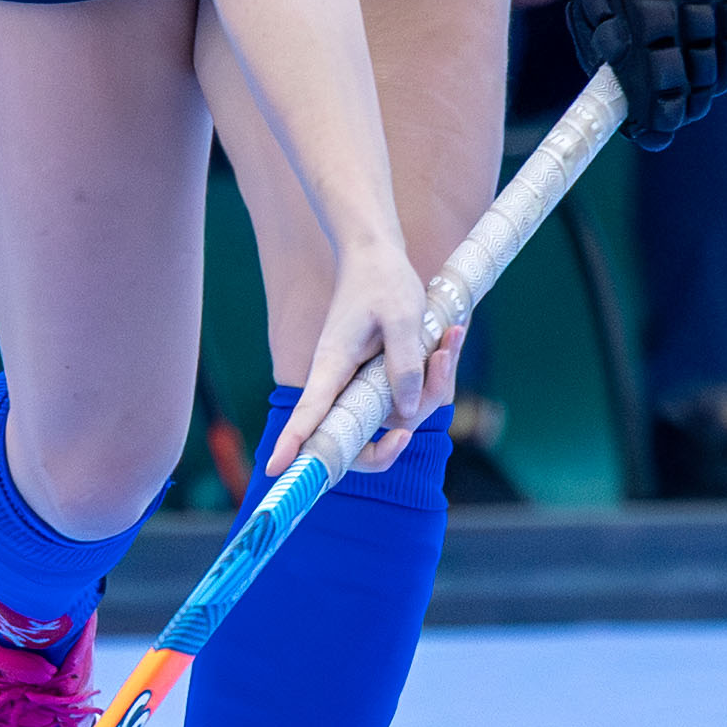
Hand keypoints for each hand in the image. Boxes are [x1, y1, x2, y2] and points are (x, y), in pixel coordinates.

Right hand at [270, 226, 446, 479]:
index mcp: (333, 365)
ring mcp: (360, 384)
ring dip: (431, 389)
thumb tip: (406, 416)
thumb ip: (404, 365)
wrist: (377, 256)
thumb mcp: (402, 317)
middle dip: (396, 438)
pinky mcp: (378, 379)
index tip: (278, 470)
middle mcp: (341, 382)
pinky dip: (433, 377)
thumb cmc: (382, 281)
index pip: (310, 412)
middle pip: (355, 438)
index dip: (294, 443)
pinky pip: (408, 397)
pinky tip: (448, 339)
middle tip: (416, 418)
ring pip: (394, 417)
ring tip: (447, 342)